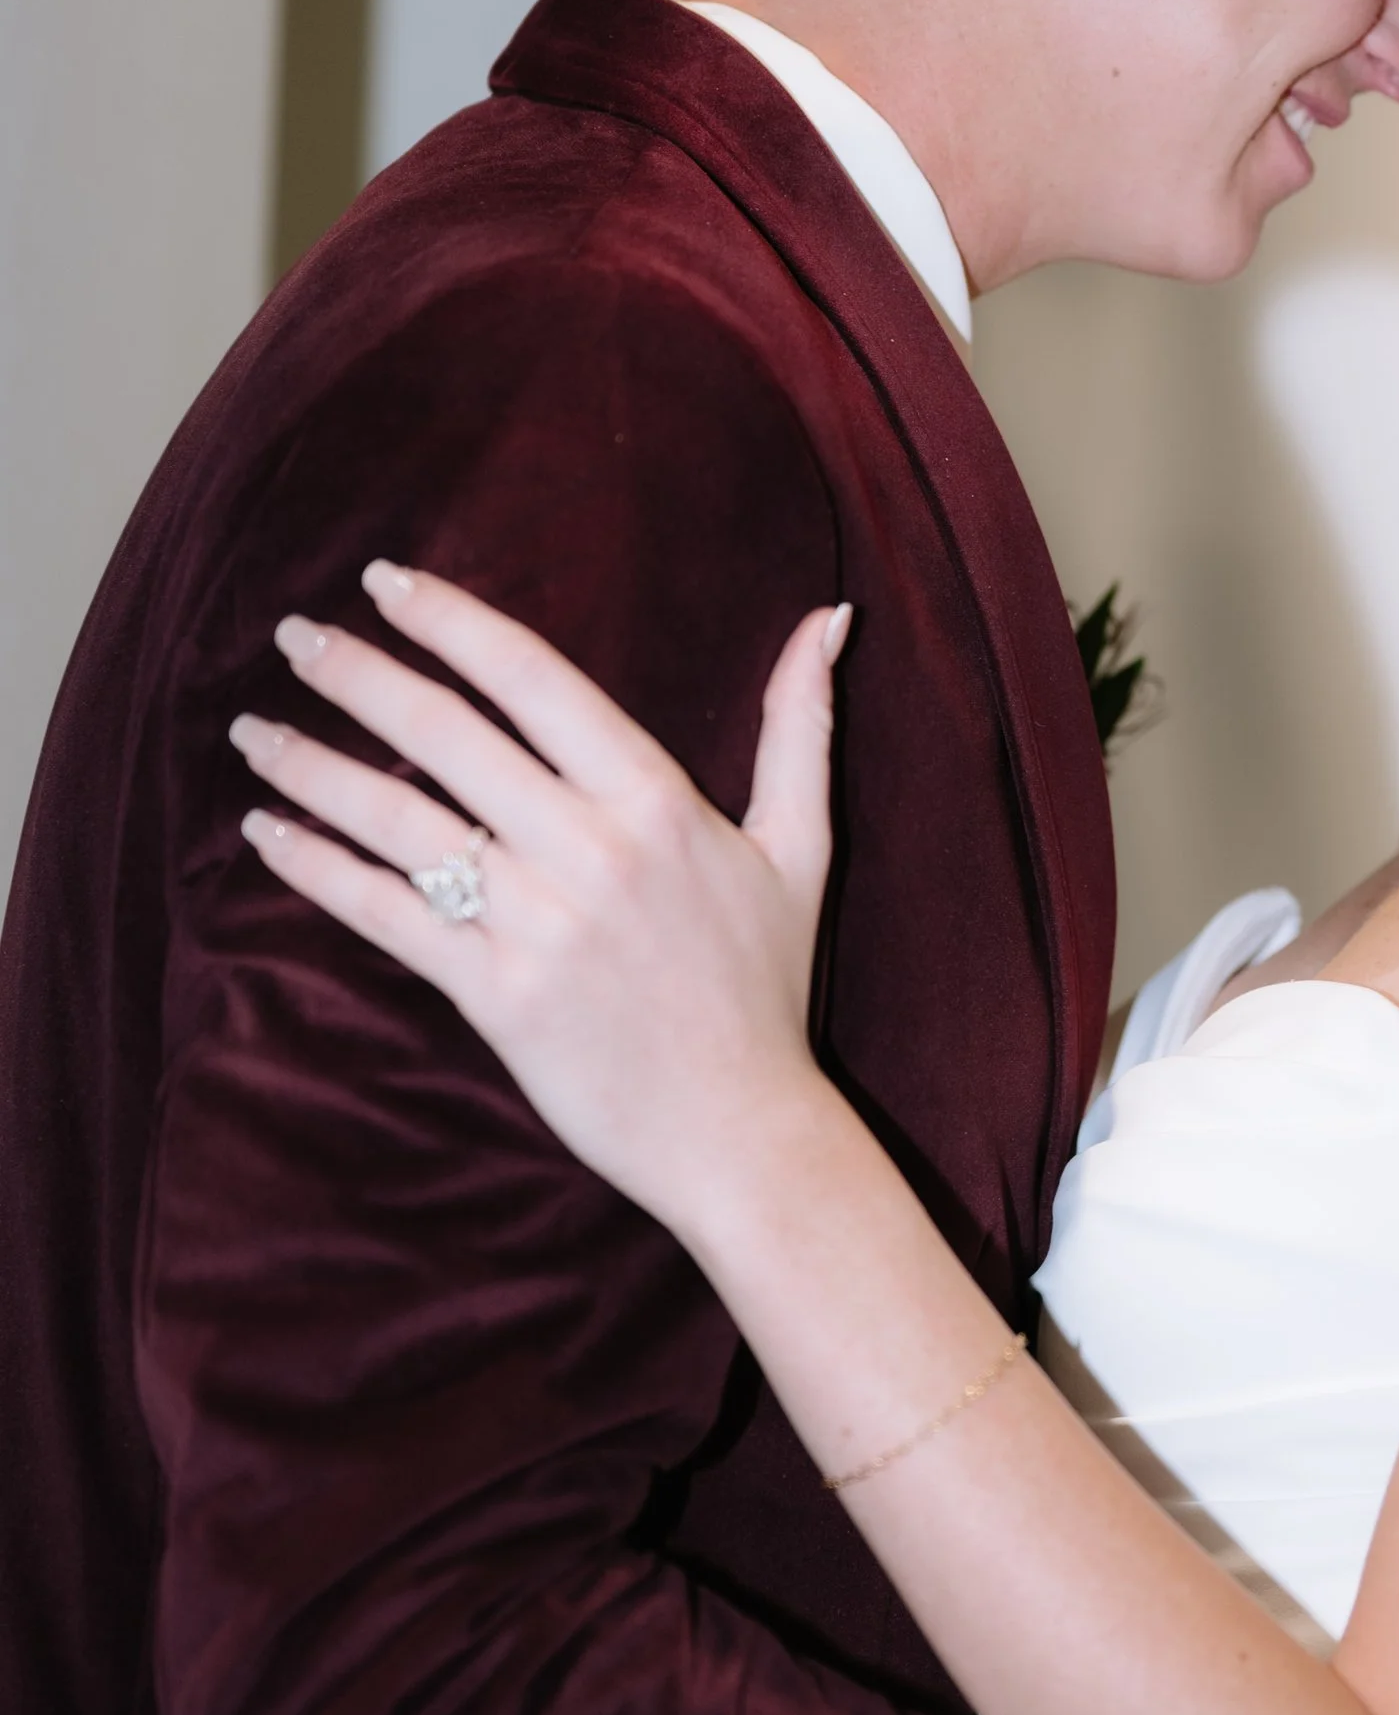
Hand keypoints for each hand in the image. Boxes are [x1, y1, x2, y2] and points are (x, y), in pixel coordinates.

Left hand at [231, 565, 847, 1243]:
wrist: (743, 1132)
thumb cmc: (769, 989)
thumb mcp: (802, 846)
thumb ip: (801, 726)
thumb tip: (828, 618)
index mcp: (657, 799)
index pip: (533, 679)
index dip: (451, 622)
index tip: (385, 582)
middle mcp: (589, 848)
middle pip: (447, 735)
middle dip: (359, 674)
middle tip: (295, 634)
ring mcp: (536, 923)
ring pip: (400, 821)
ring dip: (314, 767)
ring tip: (254, 730)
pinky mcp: (494, 995)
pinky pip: (385, 916)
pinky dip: (319, 869)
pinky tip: (268, 833)